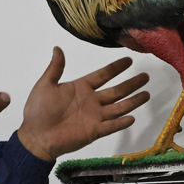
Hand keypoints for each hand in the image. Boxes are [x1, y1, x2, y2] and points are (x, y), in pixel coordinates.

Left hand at [17, 48, 149, 160]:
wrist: (36, 136)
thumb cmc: (38, 111)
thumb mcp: (45, 85)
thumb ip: (55, 68)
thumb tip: (57, 48)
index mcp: (81, 88)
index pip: (102, 75)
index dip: (115, 68)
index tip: (128, 60)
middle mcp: (91, 101)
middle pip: (116, 91)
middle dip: (131, 84)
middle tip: (145, 76)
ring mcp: (94, 117)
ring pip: (118, 107)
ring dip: (132, 101)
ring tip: (146, 94)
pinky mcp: (93, 131)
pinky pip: (111, 126)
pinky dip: (121, 123)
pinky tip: (132, 117)